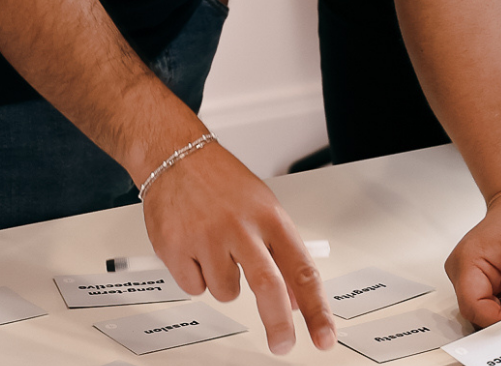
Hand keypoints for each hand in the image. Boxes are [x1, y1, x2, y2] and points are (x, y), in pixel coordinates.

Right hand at [141, 140, 335, 354]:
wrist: (177, 157)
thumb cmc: (223, 183)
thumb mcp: (263, 208)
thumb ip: (281, 253)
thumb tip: (297, 299)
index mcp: (270, 217)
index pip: (301, 268)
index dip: (316, 307)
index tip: (324, 334)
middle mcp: (241, 227)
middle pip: (268, 286)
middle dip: (278, 323)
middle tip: (283, 344)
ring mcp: (208, 238)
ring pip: (226, 292)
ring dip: (224, 282)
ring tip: (216, 247)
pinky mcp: (176, 249)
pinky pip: (195, 288)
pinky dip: (195, 276)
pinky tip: (194, 247)